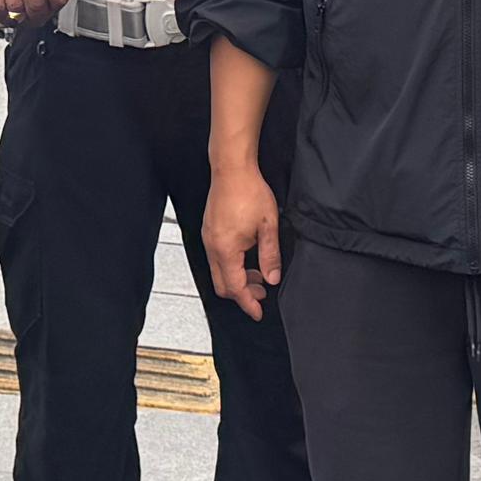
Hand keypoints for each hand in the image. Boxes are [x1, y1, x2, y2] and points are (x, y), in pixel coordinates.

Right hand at [204, 157, 283, 318]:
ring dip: (237, 278)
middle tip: (261, 293)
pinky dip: (231, 265)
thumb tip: (272, 278)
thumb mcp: (268, 226)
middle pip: (222, 285)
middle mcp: (212, 247)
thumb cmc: (249, 191)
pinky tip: (247, 258)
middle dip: (242, 294)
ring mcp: (208, 238)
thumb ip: (270, 256)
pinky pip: (216, 258)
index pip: (235, 288)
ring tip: (258, 275)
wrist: (232, 168)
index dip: (248, 303)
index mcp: (225, 250)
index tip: (258, 313)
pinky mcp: (209, 230)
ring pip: (218, 271)